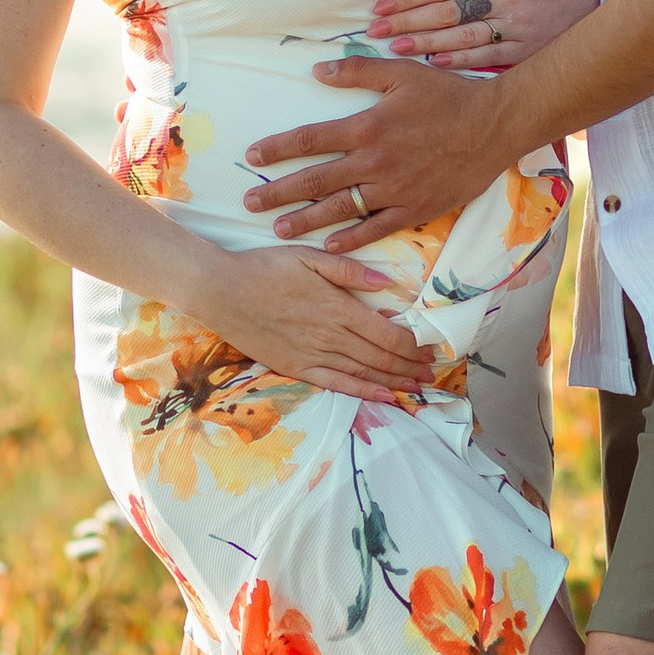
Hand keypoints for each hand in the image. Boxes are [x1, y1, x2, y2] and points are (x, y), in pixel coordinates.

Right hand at [194, 246, 434, 399]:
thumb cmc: (265, 268)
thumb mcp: (309, 257)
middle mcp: (330, 336)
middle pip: (381, 358)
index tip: (431, 348)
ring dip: (394, 382)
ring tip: (418, 387)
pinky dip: (363, 392)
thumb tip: (387, 283)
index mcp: (337, 307)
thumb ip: (350, 271)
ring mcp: (313, 355)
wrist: (220, 292)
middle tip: (433, 372)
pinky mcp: (296, 367)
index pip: (387, 334)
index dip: (413, 345)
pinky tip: (384, 398)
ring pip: (364, 373)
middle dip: (411, 366)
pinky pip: (336, 384)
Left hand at [245, 62, 515, 250]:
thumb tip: (317, 70)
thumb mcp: (401, 73)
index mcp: (367, 127)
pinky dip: (351, 238)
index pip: (310, 139)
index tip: (253, 156)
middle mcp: (374, 162)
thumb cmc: (448, 96)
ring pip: (340, 208)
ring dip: (306, 219)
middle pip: (316, 180)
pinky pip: (376, 228)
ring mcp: (394, 189)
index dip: (278, 149)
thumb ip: (357, 71)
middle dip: (279, 192)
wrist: (493, 126)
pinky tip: (329, 245)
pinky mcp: (415, 209)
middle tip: (249, 202)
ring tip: (278, 228)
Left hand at [367, 0, 598, 70]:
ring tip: (396, 47)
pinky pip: (488, 56)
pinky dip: (461, 59)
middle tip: (376, 31)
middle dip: (409, 21)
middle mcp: (503, 0)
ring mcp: (514, 27)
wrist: (590, 8)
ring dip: (427, 41)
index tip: (383, 7)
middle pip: (448, 12)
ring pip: (463, 35)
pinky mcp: (524, 51)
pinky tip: (434, 62)